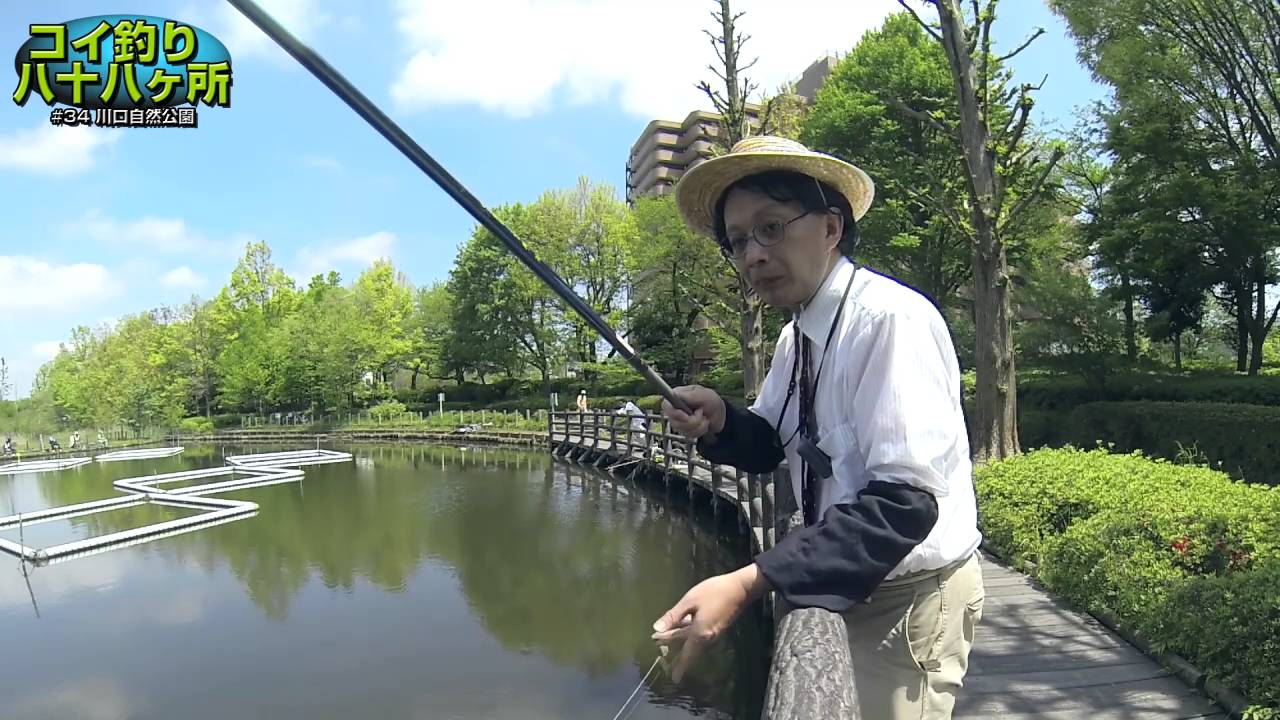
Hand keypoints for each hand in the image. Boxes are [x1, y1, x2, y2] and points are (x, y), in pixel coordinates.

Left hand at [650, 565, 770, 682]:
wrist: (741, 589)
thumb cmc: (714, 592)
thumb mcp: (690, 601)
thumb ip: (673, 616)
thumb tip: (656, 629)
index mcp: (699, 633)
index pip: (686, 655)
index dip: (679, 667)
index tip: (674, 678)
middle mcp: (707, 637)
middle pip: (687, 646)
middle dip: (671, 644)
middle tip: (656, 641)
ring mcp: (713, 632)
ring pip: (692, 639)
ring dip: (678, 637)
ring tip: (664, 634)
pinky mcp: (716, 626)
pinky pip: (698, 633)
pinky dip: (687, 632)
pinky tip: (680, 624)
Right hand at [661, 385, 725, 441]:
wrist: (720, 416)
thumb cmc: (712, 402)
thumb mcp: (706, 395)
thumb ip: (691, 395)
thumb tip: (676, 394)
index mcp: (678, 396)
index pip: (666, 405)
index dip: (675, 413)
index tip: (686, 416)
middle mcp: (675, 408)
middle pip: (674, 421)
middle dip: (691, 421)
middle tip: (701, 414)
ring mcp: (678, 420)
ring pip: (681, 430)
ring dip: (697, 426)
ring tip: (704, 418)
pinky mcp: (683, 429)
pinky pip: (688, 435)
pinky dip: (698, 432)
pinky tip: (702, 424)